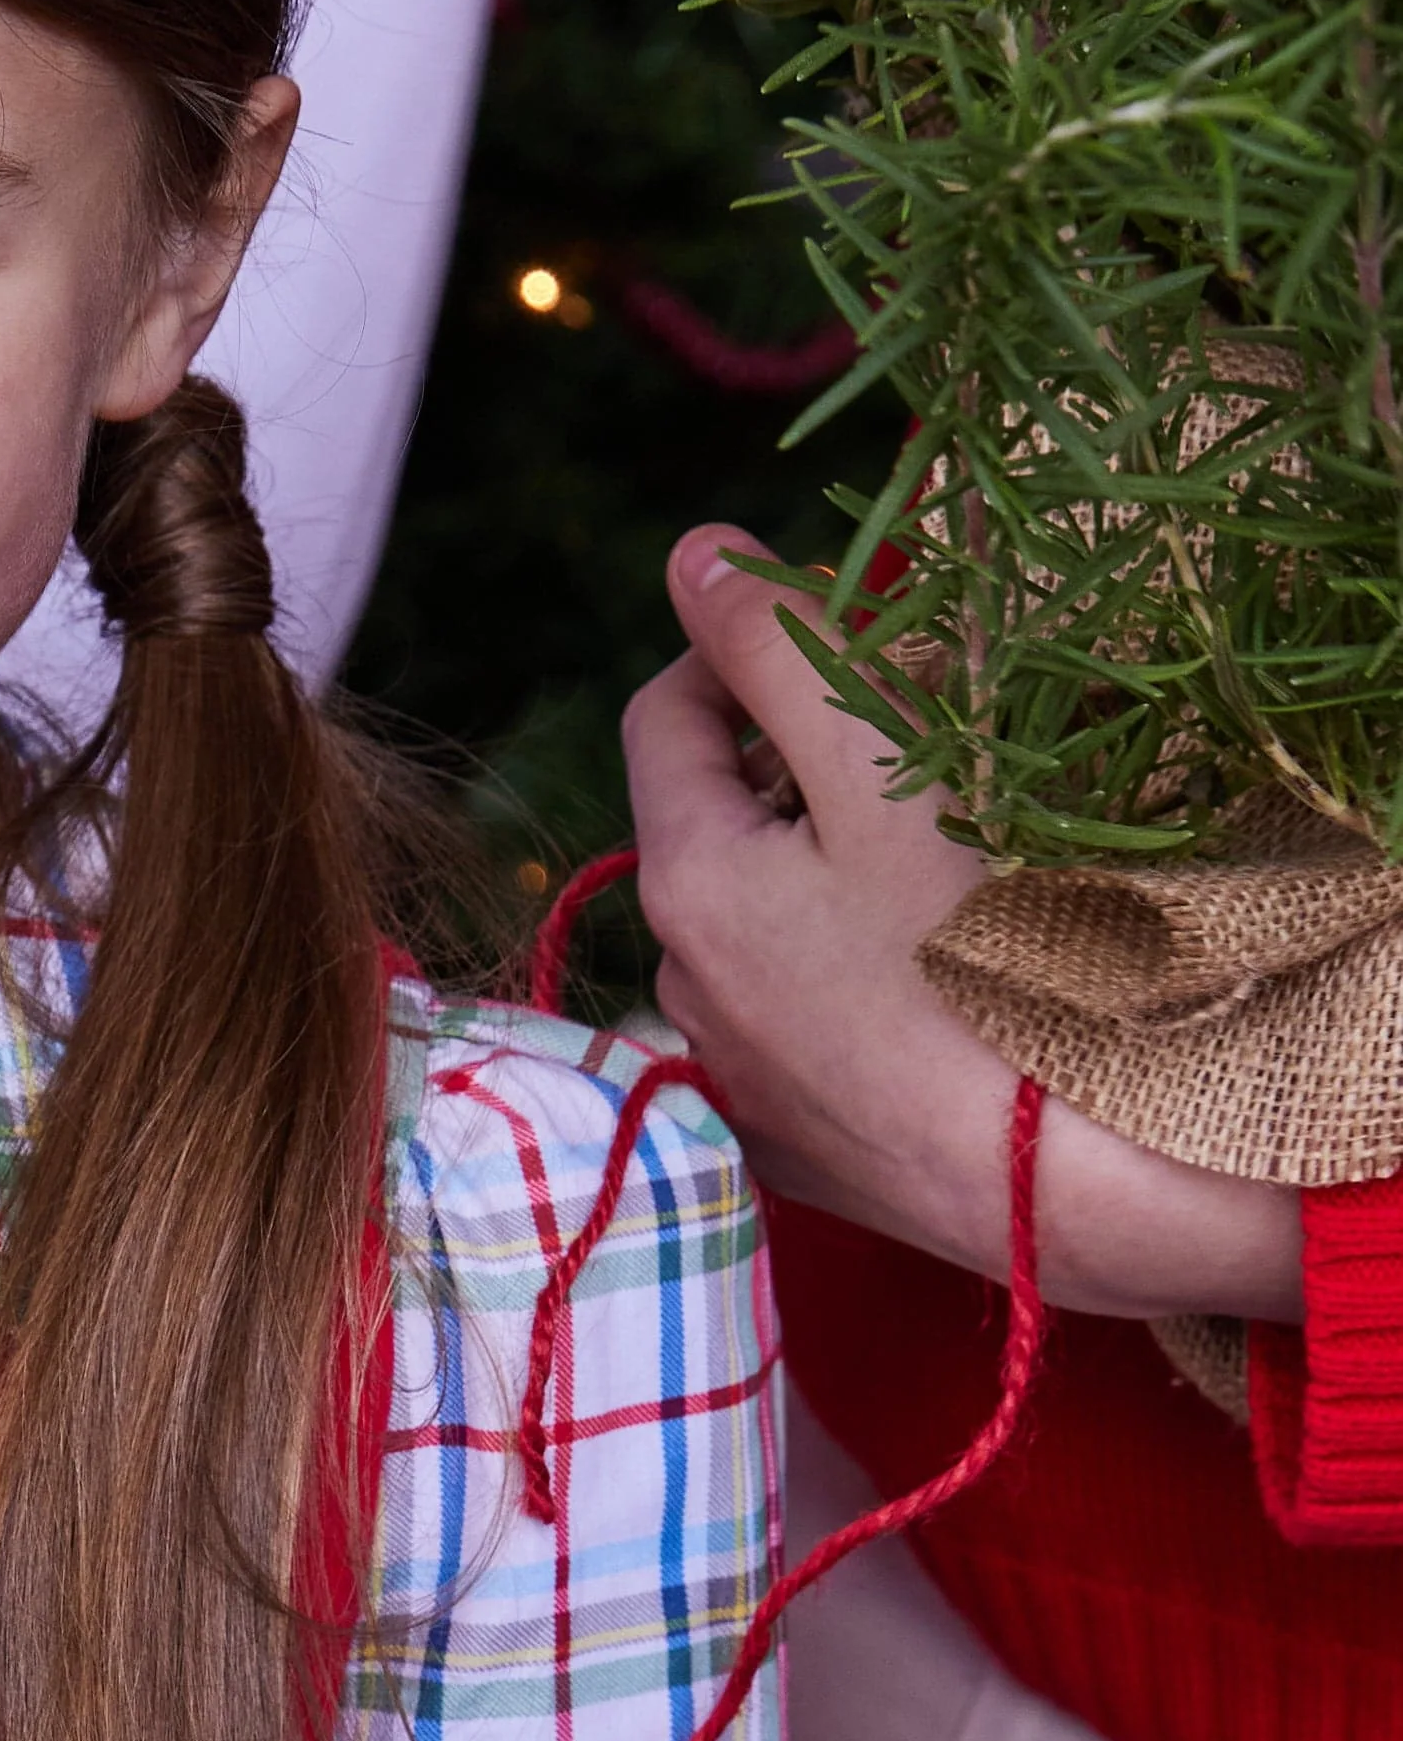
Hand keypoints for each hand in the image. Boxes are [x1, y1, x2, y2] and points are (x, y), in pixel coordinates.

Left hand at [626, 529, 1302, 1328]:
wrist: (1076, 1182)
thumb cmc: (990, 958)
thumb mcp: (882, 771)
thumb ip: (780, 651)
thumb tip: (693, 557)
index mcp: (688, 884)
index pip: (665, 716)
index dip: (743, 651)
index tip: (841, 636)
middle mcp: (681, 989)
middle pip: (716, 826)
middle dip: (799, 767)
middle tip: (926, 750)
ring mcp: (737, 1080)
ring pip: (764, 929)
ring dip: (828, 878)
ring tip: (946, 869)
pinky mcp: (799, 1150)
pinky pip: (805, 1026)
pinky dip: (850, 979)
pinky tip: (936, 980)